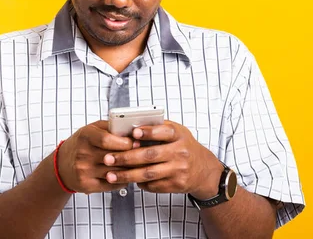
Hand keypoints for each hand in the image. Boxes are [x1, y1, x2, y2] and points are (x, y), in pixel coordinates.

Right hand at [58, 120, 134, 193]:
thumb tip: (134, 130)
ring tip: (139, 165)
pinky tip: (126, 174)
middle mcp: (83, 154)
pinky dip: (123, 180)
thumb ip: (111, 127)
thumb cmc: (81, 144)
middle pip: (114, 157)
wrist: (62, 165)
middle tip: (144, 154)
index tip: (137, 142)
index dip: (125, 142)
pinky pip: (112, 184)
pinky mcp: (87, 185)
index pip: (107, 140)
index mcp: (85, 136)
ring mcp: (84, 171)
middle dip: (132, 156)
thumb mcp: (92, 129)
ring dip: (130, 169)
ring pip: (115, 172)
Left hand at [102, 121, 222, 198]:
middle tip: (108, 159)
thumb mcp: (177, 132)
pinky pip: (153, 185)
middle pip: (150, 155)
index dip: (149, 132)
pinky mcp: (176, 185)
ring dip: (127, 175)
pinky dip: (139, 183)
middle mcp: (180, 152)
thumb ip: (158, 128)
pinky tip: (128, 180)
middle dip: (126, 158)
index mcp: (179, 135)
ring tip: (110, 175)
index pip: (164, 131)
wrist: (204, 170)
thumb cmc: (184, 146)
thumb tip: (131, 128)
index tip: (133, 132)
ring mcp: (179, 170)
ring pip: (149, 173)